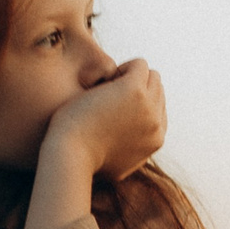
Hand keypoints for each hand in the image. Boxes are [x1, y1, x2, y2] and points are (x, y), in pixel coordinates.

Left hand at [43, 57, 165, 181]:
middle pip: (157, 91)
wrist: (71, 154)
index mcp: (156, 141)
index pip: (158, 110)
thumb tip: (137, 147)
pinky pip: (139, 65)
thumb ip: (132, 152)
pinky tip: (103, 80)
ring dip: (130, 76)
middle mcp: (157, 125)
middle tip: (108, 96)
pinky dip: (123, 67)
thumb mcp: (116, 163)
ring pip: (151, 76)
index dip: (138, 104)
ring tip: (105, 88)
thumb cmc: (83, 159)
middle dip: (137, 88)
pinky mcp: (135, 90)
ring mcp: (148, 107)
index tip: (114, 108)